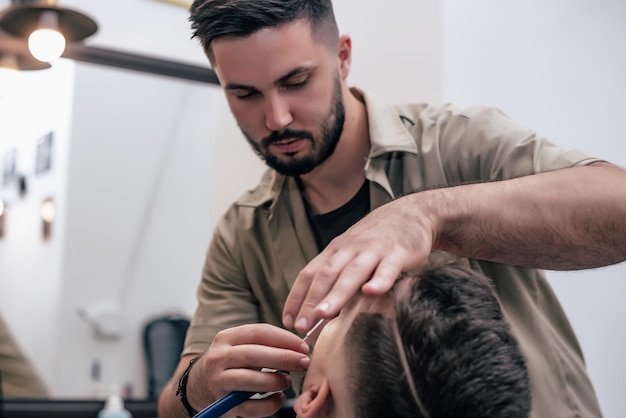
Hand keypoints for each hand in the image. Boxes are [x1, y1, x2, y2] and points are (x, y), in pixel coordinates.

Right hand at [188, 323, 310, 416]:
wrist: (197, 387)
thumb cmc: (230, 363)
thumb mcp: (239, 347)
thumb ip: (263, 344)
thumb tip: (299, 348)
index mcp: (226, 337)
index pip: (258, 332)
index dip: (284, 338)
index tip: (303, 346)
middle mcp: (219, 357)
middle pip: (254, 354)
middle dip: (284, 358)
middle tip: (304, 362)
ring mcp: (218, 381)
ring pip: (250, 380)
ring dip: (275, 381)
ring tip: (288, 382)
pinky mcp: (222, 403)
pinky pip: (250, 406)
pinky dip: (269, 405)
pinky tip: (278, 399)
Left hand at [282, 195, 435, 332]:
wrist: (411, 212)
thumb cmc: (376, 239)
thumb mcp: (351, 253)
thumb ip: (337, 280)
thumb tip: (319, 315)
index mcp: (335, 251)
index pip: (309, 274)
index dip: (296, 297)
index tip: (286, 320)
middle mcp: (350, 249)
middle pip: (327, 275)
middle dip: (311, 301)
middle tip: (300, 325)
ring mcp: (374, 249)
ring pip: (352, 273)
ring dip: (337, 294)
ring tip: (324, 314)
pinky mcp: (398, 252)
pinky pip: (388, 267)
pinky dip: (380, 280)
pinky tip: (371, 291)